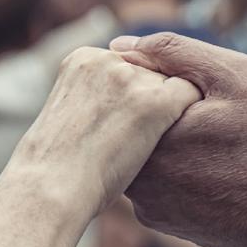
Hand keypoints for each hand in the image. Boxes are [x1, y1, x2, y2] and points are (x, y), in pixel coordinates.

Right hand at [17, 46, 200, 213]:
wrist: (52, 186)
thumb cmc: (59, 169)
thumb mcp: (72, 118)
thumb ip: (99, 100)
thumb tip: (129, 110)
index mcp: (83, 60)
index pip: (128, 67)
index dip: (134, 97)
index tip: (127, 124)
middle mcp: (107, 60)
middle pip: (152, 73)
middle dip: (154, 102)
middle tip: (140, 137)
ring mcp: (131, 80)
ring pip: (172, 85)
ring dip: (171, 113)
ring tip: (154, 147)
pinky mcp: (155, 102)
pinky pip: (192, 97)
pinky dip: (194, 118)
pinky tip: (185, 142)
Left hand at [113, 32, 246, 246]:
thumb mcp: (235, 77)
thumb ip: (174, 53)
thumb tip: (120, 45)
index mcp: (150, 138)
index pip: (124, 94)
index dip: (155, 79)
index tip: (194, 89)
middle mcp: (139, 180)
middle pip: (130, 129)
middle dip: (158, 114)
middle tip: (207, 115)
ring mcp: (150, 208)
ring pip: (143, 158)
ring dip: (168, 144)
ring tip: (215, 142)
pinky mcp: (166, 225)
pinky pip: (159, 187)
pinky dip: (179, 173)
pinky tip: (216, 170)